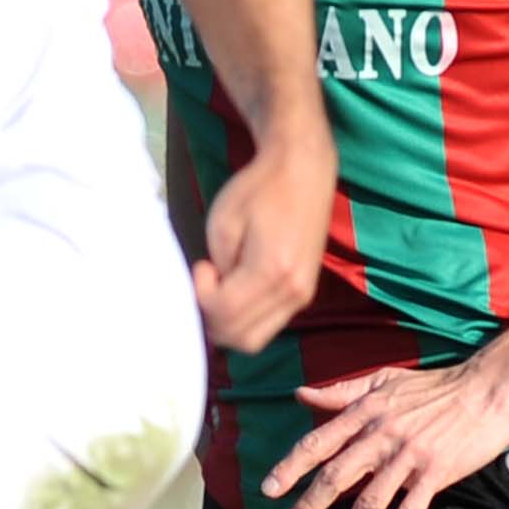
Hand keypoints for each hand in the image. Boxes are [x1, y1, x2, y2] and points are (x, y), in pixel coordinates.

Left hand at [192, 128, 328, 356]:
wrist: (304, 169)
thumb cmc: (259, 189)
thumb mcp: (223, 222)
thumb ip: (218, 266)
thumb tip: (217, 293)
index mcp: (271, 270)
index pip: (225, 313)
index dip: (202, 297)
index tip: (202, 266)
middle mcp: (293, 291)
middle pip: (242, 339)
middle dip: (213, 320)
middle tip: (207, 284)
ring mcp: (303, 295)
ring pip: (256, 339)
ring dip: (230, 324)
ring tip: (223, 288)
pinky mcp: (306, 292)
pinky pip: (270, 325)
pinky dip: (247, 319)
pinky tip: (239, 288)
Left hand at [259, 357, 508, 508]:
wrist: (487, 388)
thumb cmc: (435, 385)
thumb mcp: (384, 380)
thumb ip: (341, 391)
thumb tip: (301, 394)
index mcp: (365, 413)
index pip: (318, 442)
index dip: (291, 467)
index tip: (269, 490)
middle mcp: (381, 435)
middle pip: (336, 477)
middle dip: (309, 508)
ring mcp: (409, 455)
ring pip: (370, 500)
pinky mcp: (436, 471)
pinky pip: (411, 508)